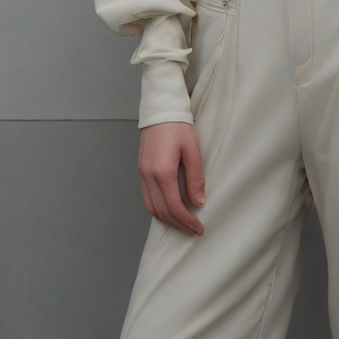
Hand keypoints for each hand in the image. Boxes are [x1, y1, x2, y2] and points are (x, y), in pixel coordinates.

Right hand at [137, 121, 205, 235]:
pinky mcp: (140, 169)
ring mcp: (141, 173)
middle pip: (160, 211)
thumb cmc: (179, 127)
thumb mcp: (193, 151)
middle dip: (177, 224)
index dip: (186, 221)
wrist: (160, 109)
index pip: (173, 206)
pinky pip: (146, 196)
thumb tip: (199, 203)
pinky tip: (169, 208)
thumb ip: (195, 178)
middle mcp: (148, 176)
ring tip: (182, 223)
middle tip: (192, 229)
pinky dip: (157, 207)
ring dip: (166, 218)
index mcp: (162, 172)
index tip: (198, 228)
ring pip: (150, 206)